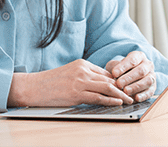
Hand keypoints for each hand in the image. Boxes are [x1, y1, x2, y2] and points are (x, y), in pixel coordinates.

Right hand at [9, 59, 132, 107]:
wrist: (34, 86)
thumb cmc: (50, 82)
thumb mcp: (69, 74)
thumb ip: (85, 77)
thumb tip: (101, 85)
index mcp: (81, 64)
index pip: (106, 72)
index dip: (118, 81)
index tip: (126, 88)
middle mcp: (82, 70)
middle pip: (109, 79)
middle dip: (123, 88)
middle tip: (134, 94)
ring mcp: (80, 81)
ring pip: (107, 87)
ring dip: (121, 95)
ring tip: (130, 100)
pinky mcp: (77, 93)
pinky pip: (98, 97)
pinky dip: (110, 100)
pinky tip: (118, 103)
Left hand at [105, 51, 155, 101]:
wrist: (128, 75)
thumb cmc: (120, 69)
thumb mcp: (115, 65)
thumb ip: (114, 68)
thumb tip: (114, 75)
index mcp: (139, 56)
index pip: (132, 60)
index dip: (123, 67)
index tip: (114, 73)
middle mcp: (148, 65)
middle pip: (140, 71)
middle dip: (129, 78)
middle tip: (119, 84)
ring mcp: (152, 76)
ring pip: (147, 81)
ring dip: (136, 87)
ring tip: (126, 91)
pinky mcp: (154, 87)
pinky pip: (151, 91)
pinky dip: (144, 95)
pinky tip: (136, 98)